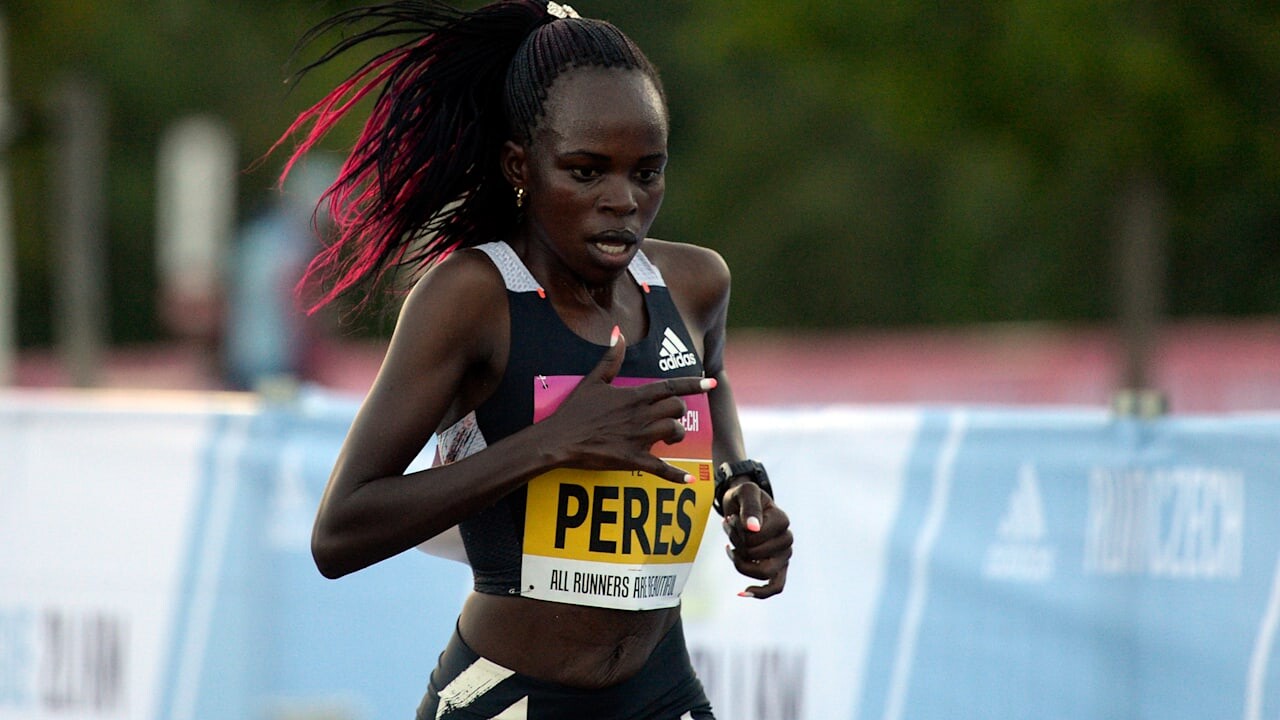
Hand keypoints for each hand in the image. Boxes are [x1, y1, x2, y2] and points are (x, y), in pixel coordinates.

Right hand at [540, 327, 714, 483]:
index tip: (710, 383)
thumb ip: (611, 358)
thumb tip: (618, 333)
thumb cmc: (574, 410)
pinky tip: (689, 480)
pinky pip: (660, 468)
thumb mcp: (593, 380)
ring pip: (674, 431)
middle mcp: (641, 415)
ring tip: (670, 437)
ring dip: (678, 434)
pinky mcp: (632, 459)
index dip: (693, 384)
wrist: (559, 439)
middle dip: (680, 410)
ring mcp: (638, 438)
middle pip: (677, 408)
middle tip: (672, 415)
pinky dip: (676, 475)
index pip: (670, 386)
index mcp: (634, 396)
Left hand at [722, 480, 791, 598]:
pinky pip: (776, 587)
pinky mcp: (779, 566)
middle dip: (736, 544)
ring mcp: (784, 554)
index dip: (737, 532)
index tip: (732, 518)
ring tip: (731, 547)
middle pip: (755, 555)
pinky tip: (741, 592)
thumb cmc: (745, 497)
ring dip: (740, 561)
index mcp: (782, 520)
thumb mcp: (745, 492)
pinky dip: (760, 592)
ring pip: (762, 572)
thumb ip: (750, 507)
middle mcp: (787, 538)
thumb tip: (753, 528)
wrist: (744, 503)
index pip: (754, 538)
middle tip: (730, 528)